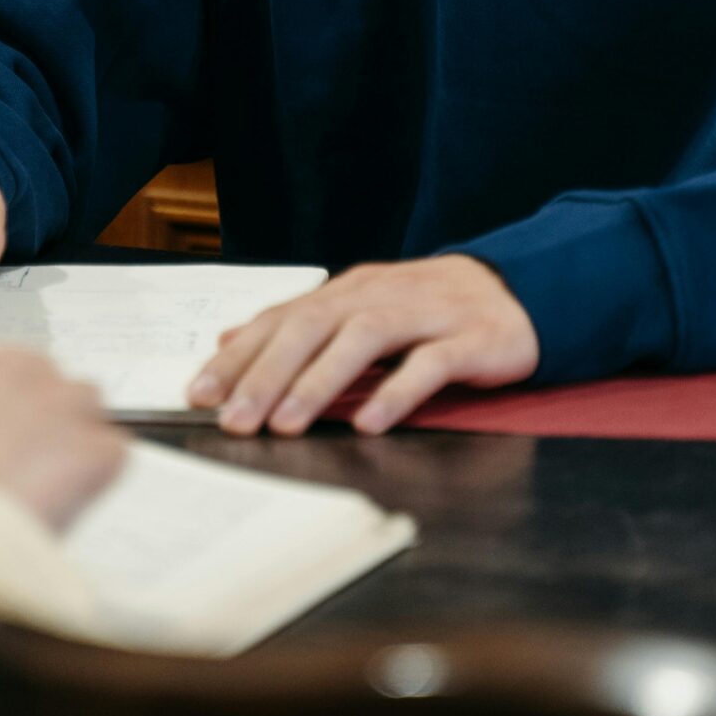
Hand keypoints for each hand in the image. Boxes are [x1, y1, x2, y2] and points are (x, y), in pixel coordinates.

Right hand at [0, 337, 125, 529]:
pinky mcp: (94, 443)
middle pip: (40, 375)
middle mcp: (7, 366)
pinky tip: (61, 508)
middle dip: (34, 415)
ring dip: (71, 436)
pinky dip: (94, 480)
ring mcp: (57, 400)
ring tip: (44, 487)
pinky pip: (110, 453)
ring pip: (84, 403)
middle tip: (15, 468)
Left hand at [187, 254, 538, 435]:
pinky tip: (370, 421)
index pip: (282, 318)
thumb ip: (298, 326)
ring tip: (286, 423)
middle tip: (234, 420)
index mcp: (348, 291)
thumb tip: (230, 340)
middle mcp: (379, 295)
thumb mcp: (359, 311)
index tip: (198, 393)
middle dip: (267, 373)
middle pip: (313, 326)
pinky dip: (397, 391)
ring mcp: (426, 314)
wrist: (517, 292)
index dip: (239, 355)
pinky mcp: (470, 339)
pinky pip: (430, 363)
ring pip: (363, 339)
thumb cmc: (427, 311)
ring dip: (320, 382)